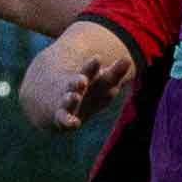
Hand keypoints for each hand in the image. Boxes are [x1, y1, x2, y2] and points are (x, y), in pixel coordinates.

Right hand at [20, 25, 134, 131]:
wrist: (52, 99)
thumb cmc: (88, 88)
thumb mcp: (103, 80)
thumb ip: (116, 72)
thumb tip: (128, 58)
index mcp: (84, 76)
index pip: (89, 69)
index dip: (93, 65)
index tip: (98, 58)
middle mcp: (73, 88)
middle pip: (75, 83)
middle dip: (77, 82)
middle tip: (82, 80)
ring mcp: (65, 101)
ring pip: (67, 100)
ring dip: (70, 99)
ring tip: (74, 97)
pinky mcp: (62, 117)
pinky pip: (64, 120)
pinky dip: (68, 122)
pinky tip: (74, 123)